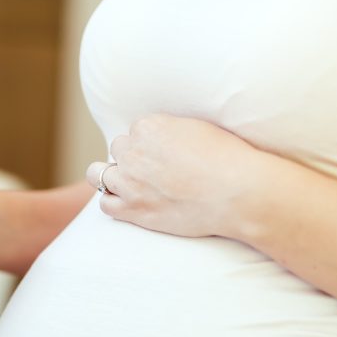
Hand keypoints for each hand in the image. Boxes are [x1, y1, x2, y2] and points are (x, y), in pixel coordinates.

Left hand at [86, 114, 264, 238]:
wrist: (236, 193)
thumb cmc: (226, 159)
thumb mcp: (196, 128)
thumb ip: (169, 130)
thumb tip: (161, 135)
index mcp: (149, 127)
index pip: (135, 131)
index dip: (148, 143)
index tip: (163, 154)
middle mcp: (133, 152)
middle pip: (118, 149)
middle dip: (131, 158)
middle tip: (152, 171)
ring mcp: (129, 182)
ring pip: (99, 174)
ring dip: (113, 178)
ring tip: (130, 185)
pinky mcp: (131, 209)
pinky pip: (104, 203)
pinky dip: (112, 202)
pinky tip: (127, 203)